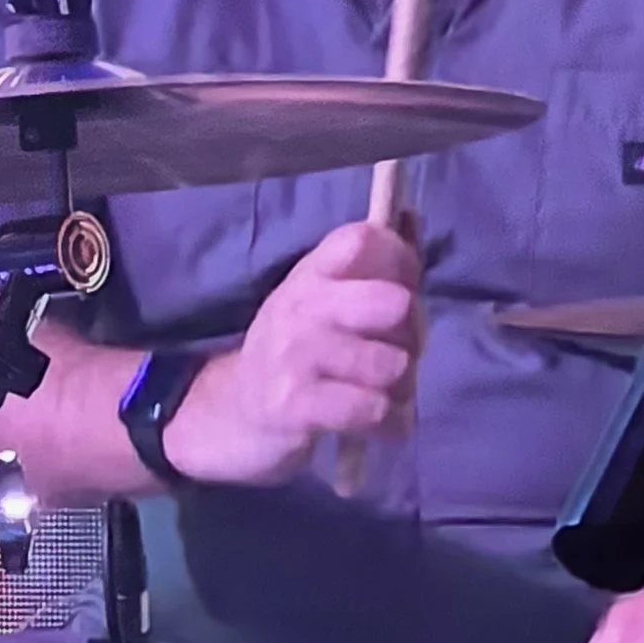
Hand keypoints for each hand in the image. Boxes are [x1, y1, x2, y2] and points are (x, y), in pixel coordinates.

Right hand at [160, 221, 420, 487]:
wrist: (229, 414)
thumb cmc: (294, 354)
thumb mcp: (321, 302)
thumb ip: (370, 266)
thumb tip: (408, 216)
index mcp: (310, 274)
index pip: (364, 238)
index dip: (401, 262)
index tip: (405, 291)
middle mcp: (300, 306)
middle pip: (393, 303)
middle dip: (414, 335)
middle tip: (399, 353)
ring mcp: (295, 355)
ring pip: (392, 365)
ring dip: (403, 389)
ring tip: (387, 395)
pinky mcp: (295, 406)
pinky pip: (372, 410)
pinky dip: (391, 424)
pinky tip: (381, 425)